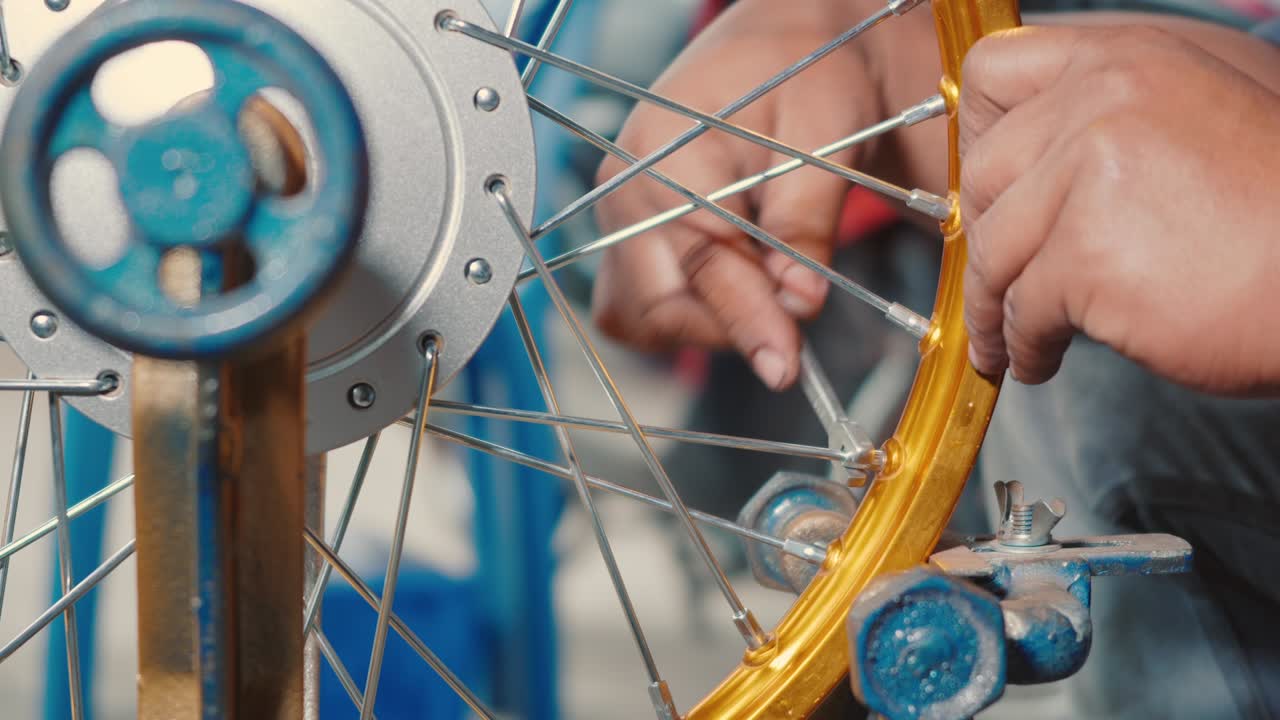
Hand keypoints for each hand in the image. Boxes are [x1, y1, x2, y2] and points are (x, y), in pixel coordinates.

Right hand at [591, 0, 942, 389]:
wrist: (777, 46)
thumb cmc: (802, 74)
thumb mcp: (824, 133)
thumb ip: (807, 218)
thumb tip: (799, 303)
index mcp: (663, 155)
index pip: (701, 264)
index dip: (749, 322)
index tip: (785, 365)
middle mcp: (624, 189)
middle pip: (657, 306)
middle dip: (727, 326)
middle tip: (791, 322)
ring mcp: (616, 215)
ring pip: (639, 316)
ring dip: (702, 325)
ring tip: (761, 291)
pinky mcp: (626, 234)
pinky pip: (637, 306)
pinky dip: (684, 314)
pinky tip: (733, 287)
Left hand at [960, 22, 1279, 393]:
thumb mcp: (1211, 108)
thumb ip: (1125, 114)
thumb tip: (1047, 150)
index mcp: (1129, 55)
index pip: (996, 69)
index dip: (979, 133)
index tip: (989, 187)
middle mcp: (1105, 96)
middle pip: (986, 170)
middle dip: (986, 236)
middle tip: (1000, 277)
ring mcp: (1092, 170)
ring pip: (994, 248)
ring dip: (995, 304)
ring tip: (1008, 338)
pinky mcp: (1087, 251)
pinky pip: (1021, 309)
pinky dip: (1024, 344)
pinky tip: (1043, 359)